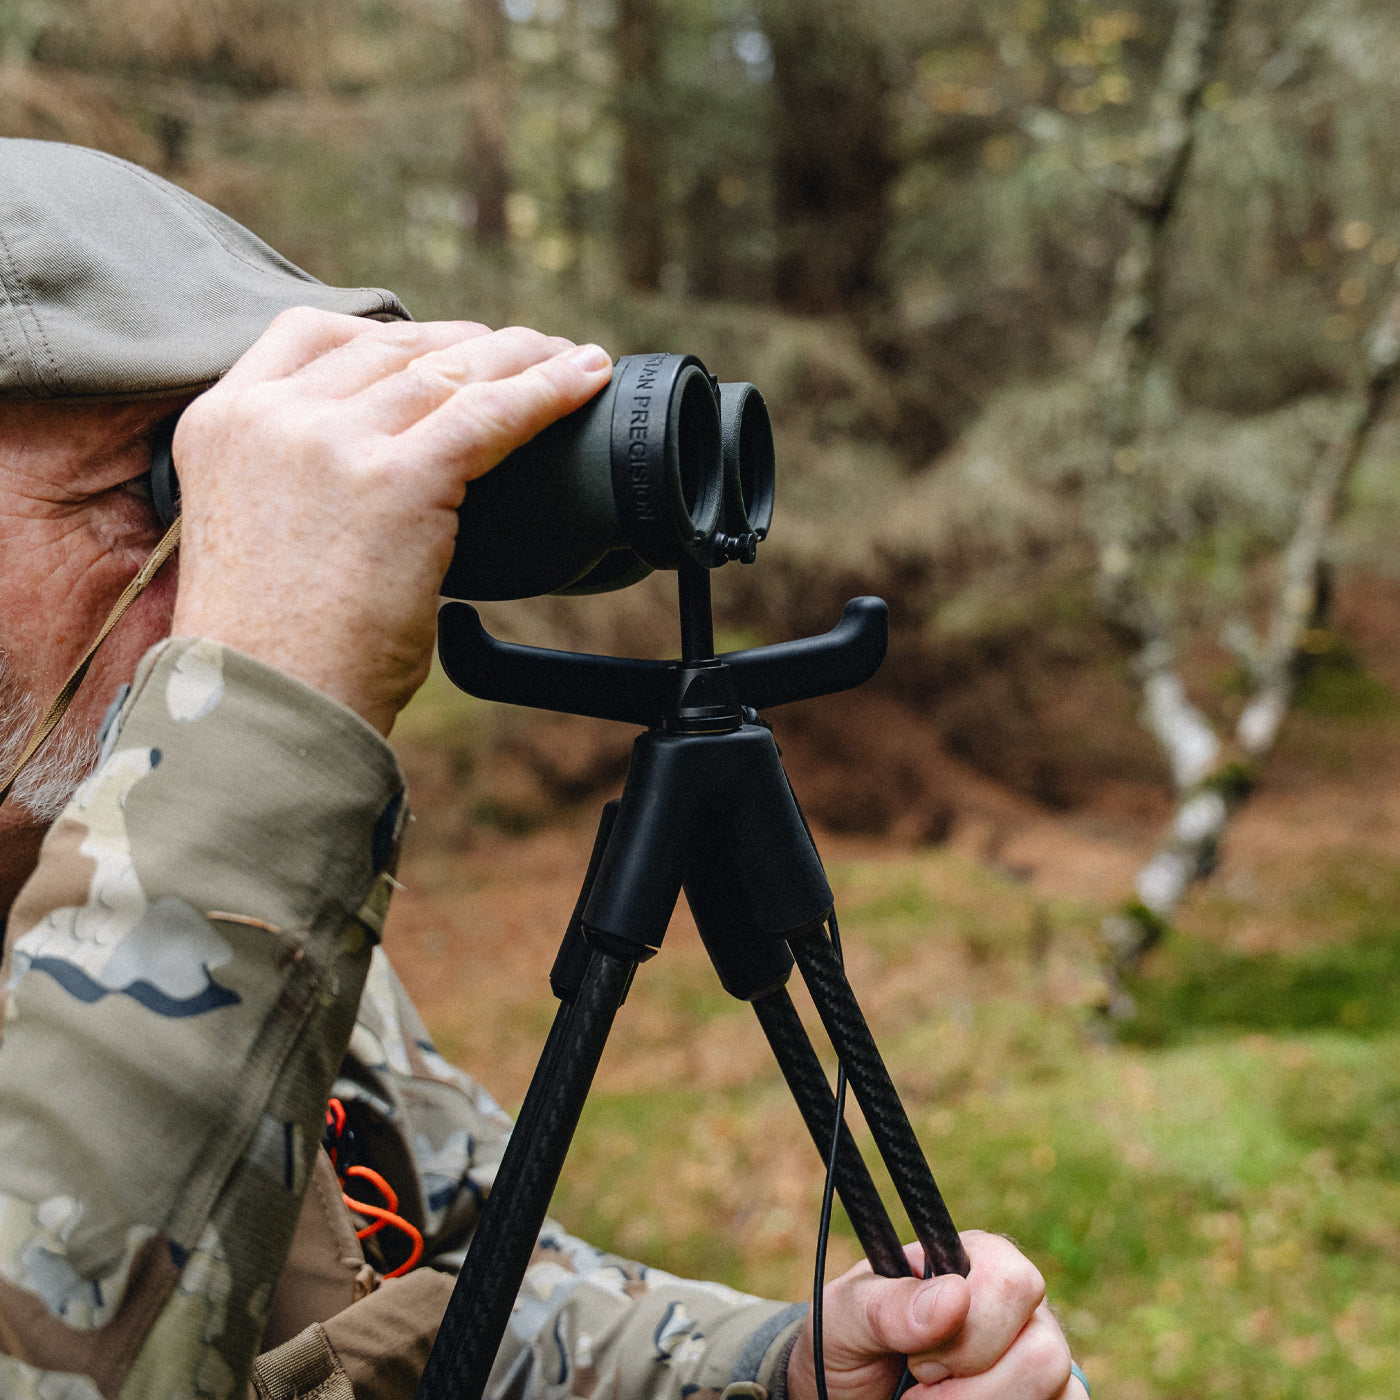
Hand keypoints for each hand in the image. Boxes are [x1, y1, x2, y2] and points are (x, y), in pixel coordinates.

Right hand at [170, 310, 612, 733]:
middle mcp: (272, 415)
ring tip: (569, 358)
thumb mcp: (259, 531)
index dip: (391, 332)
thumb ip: (302, 478)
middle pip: (393, 348)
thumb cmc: (276, 649)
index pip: (312, 333)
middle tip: (524, 350)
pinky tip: (587, 380)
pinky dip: (547, 392)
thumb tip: (385, 463)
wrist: (269, 708)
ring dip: (521, 359)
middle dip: (469, 345)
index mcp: (223, 421)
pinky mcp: (396, 478)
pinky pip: (490, 414)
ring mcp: (331, 440)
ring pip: (448, 372)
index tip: (443, 344)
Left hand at [787, 1233, 1084, 1399]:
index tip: (917, 1359)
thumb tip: (954, 1295)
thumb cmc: (846, 1345)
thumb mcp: (846, 1318)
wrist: (845, 1393)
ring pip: (1054, 1384)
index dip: (969, 1332)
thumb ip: (888, 1304)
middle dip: (972, 1384)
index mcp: (971, 1260)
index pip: (1013, 1280)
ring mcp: (1038, 1353)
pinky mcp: (1047, 1396)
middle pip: (1044, 1349)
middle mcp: (1016, 1305)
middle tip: (921, 1384)